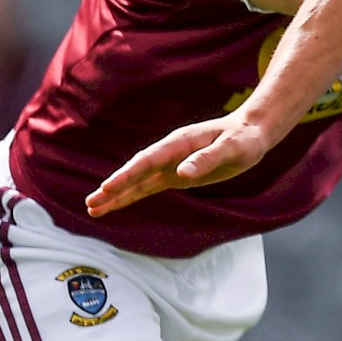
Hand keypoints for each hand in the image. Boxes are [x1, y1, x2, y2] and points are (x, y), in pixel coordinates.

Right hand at [88, 115, 272, 216]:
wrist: (251, 131)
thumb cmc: (244, 138)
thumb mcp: (232, 149)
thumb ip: (207, 159)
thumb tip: (182, 173)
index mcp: (179, 144)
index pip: (147, 161)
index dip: (127, 176)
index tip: (108, 188)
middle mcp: (169, 153)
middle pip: (135, 172)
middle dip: (113, 188)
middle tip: (91, 203)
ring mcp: (170, 164)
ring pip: (138, 182)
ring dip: (117, 195)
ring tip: (92, 208)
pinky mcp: (176, 175)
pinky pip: (149, 187)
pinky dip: (132, 195)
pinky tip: (115, 203)